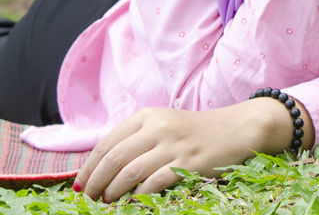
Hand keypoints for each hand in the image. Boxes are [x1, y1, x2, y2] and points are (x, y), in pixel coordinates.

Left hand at [76, 97, 312, 202]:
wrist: (238, 128)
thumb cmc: (196, 131)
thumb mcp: (164, 124)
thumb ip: (136, 139)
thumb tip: (101, 168)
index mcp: (147, 115)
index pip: (107, 143)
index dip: (89, 167)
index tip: (81, 184)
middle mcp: (158, 127)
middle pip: (114, 159)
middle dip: (96, 183)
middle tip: (89, 198)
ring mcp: (174, 144)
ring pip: (130, 172)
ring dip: (112, 192)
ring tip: (107, 202)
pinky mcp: (189, 162)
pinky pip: (155, 183)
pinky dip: (139, 195)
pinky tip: (133, 202)